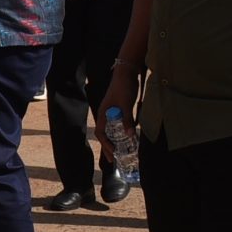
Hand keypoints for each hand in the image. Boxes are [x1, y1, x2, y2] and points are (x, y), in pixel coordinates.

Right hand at [98, 58, 139, 174]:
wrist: (127, 72)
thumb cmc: (123, 87)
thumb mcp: (126, 104)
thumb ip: (126, 119)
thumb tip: (129, 136)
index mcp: (103, 113)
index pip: (101, 133)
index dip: (106, 145)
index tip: (113, 154)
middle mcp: (107, 115)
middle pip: (106, 134)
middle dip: (110, 147)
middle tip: (115, 159)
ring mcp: (114, 112)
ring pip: (113, 130)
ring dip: (117, 141)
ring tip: (122, 151)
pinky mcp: (121, 109)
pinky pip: (121, 125)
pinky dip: (124, 132)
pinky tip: (130, 138)